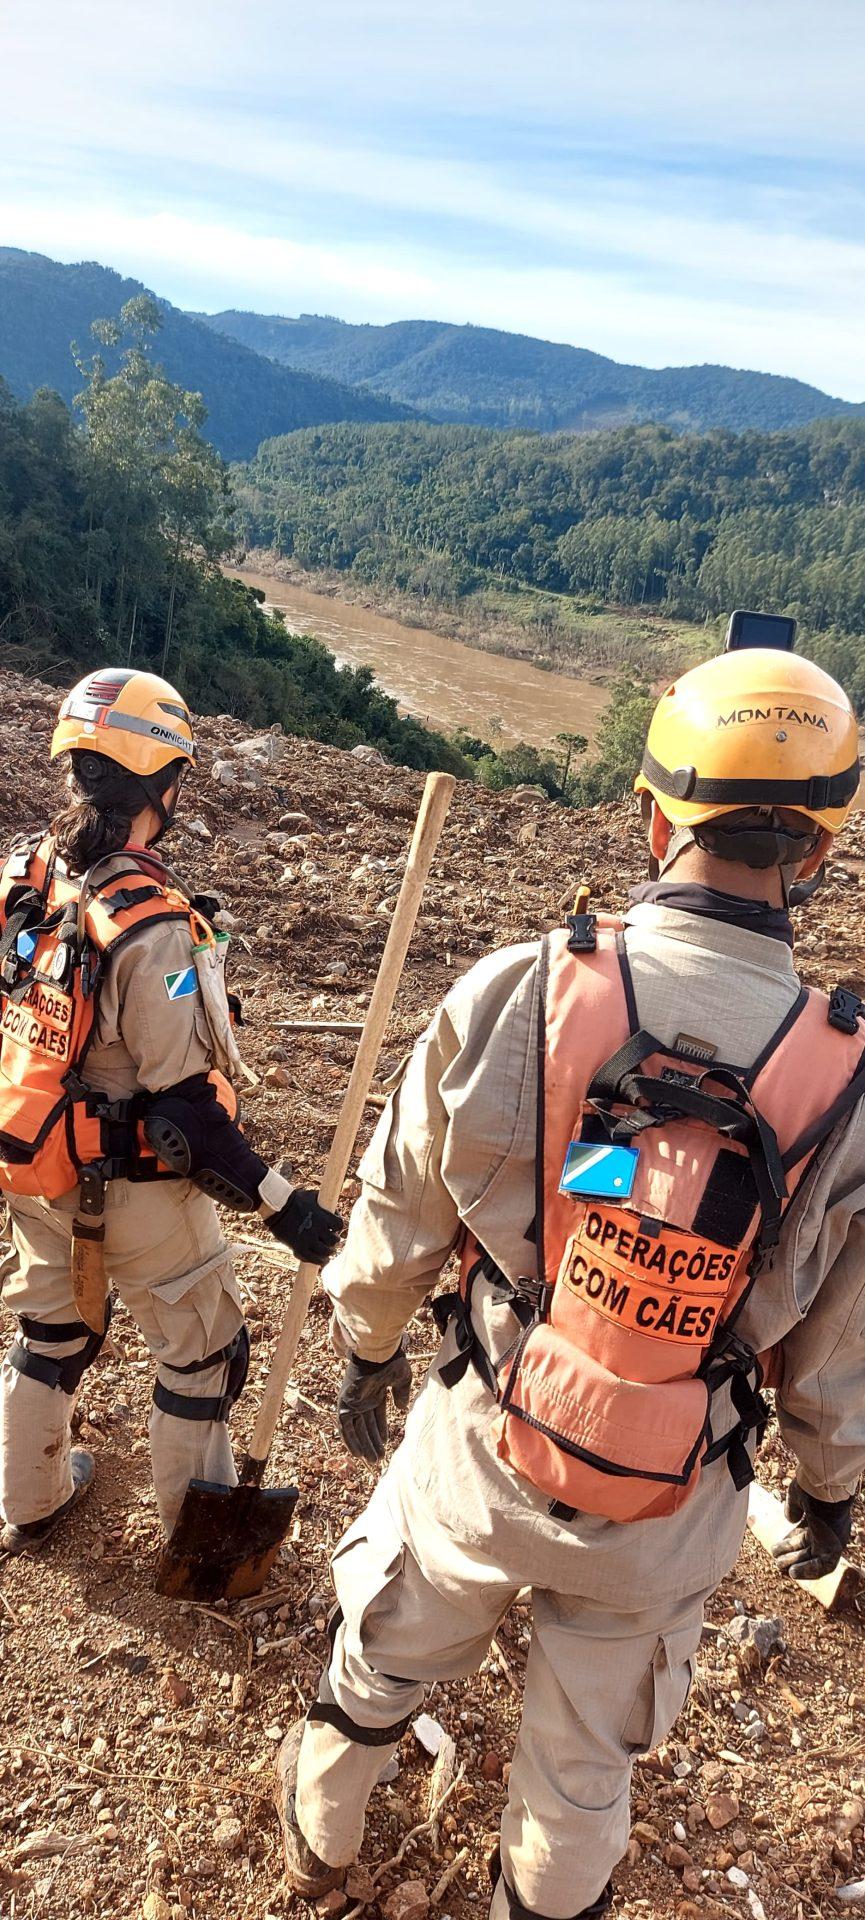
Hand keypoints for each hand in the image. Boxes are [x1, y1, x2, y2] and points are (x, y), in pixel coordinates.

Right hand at [268, 1189, 342, 1264]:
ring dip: (328, 1252)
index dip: (338, 1227)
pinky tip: (322, 1261)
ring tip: (328, 1253)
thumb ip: (323, 1202)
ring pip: (326, 1252)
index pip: (339, 1225)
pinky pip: (313, 1259)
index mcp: (323, 1217)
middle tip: (330, 1240)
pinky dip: (319, 1261)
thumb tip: (331, 1207)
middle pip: (334, 1240)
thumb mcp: (312, 1196)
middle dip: (333, 1241)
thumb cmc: (294, 1200)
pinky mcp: (299, 1248)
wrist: (278, 1208)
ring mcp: (309, 1240)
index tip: (333, 1227)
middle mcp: (318, 1230)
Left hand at [338, 1345, 412, 1462]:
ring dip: (364, 1445)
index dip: (381, 1430)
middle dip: (373, 1442)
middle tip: (379, 1459)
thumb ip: (401, 1395)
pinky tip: (358, 1454)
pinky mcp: (344, 1404)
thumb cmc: (391, 1363)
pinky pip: (346, 1427)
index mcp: (375, 1391)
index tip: (386, 1443)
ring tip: (373, 1460)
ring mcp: (353, 1401)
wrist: (377, 1355)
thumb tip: (401, 1409)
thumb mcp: (402, 1381)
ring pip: (357, 1429)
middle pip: (367, 1425)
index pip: (377, 1415)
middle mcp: (363, 1398)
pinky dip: (351, 1440)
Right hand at [772, 1478, 853, 1580]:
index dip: (788, 1542)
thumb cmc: (812, 1488)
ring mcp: (832, 1539)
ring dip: (796, 1564)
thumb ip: (792, 1508)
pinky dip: (808, 1571)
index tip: (776, 1547)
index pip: (803, 1534)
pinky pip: (823, 1566)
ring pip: (813, 1558)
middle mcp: (828, 1531)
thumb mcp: (797, 1496)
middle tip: (776, 1560)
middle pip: (807, 1548)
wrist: (825, 1487)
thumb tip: (789, 1519)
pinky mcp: (834, 1548)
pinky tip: (793, 1573)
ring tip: (779, 1566)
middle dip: (790, 1555)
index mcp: (820, 1517)